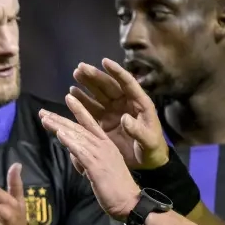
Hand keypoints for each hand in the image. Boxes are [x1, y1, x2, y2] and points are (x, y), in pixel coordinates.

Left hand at [41, 96, 141, 221]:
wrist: (129, 203)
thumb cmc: (115, 188)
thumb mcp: (97, 170)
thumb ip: (85, 159)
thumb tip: (73, 154)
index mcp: (106, 145)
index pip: (90, 124)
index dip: (79, 111)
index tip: (68, 99)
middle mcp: (104, 146)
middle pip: (79, 128)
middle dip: (60, 119)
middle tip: (43, 112)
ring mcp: (101, 154)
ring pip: (78, 136)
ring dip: (60, 127)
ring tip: (45, 118)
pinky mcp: (97, 166)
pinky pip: (81, 151)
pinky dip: (70, 141)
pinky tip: (60, 134)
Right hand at [43, 58, 168, 170]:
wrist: (146, 163)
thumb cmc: (152, 149)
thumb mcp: (149, 141)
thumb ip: (138, 130)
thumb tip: (124, 118)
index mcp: (140, 104)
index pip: (128, 83)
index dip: (116, 72)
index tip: (104, 61)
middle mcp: (125, 104)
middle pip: (109, 86)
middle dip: (95, 76)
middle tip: (80, 67)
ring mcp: (113, 112)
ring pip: (98, 94)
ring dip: (87, 84)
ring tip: (75, 74)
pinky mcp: (104, 122)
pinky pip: (91, 109)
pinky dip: (82, 101)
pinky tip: (72, 93)